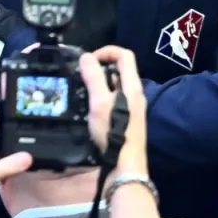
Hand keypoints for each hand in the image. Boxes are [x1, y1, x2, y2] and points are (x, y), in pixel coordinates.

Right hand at [82, 46, 148, 174]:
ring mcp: (133, 108)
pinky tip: (89, 110)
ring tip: (82, 93)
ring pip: (115, 86)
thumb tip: (86, 57)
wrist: (125, 165)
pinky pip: (114, 101)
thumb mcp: (99, 102)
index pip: (124, 55)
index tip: (89, 60)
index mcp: (133, 86)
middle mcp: (136, 94)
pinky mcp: (127, 120)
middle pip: (119, 70)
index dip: (106, 51)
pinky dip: (101, 99)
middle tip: (82, 77)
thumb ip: (93, 78)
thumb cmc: (114, 132)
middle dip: (99, 69)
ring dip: (98, 85)